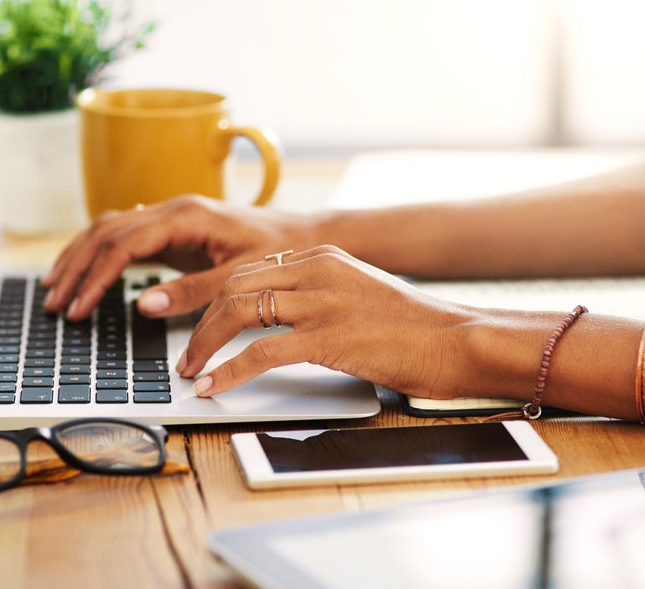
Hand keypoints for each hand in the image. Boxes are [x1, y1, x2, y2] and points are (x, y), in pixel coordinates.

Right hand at [42, 195, 315, 320]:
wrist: (304, 236)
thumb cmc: (279, 252)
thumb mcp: (239, 277)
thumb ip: (193, 291)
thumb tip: (145, 304)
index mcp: (186, 215)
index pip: (122, 244)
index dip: (95, 277)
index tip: (79, 308)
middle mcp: (172, 209)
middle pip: (105, 231)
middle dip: (75, 267)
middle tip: (54, 302)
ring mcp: (170, 216)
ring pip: (109, 228)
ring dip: (79, 256)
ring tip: (56, 288)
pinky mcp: (173, 230)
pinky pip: (124, 235)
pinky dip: (98, 253)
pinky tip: (84, 271)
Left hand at [178, 245, 478, 398]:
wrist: (457, 339)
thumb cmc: (414, 327)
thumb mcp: (358, 293)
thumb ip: (319, 295)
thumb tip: (276, 319)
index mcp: (322, 257)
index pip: (249, 270)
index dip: (214, 300)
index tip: (199, 325)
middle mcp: (317, 271)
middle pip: (235, 287)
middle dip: (201, 322)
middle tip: (186, 354)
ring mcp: (322, 302)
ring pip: (239, 312)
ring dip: (205, 345)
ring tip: (191, 371)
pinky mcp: (329, 337)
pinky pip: (261, 352)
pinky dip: (228, 370)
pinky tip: (214, 386)